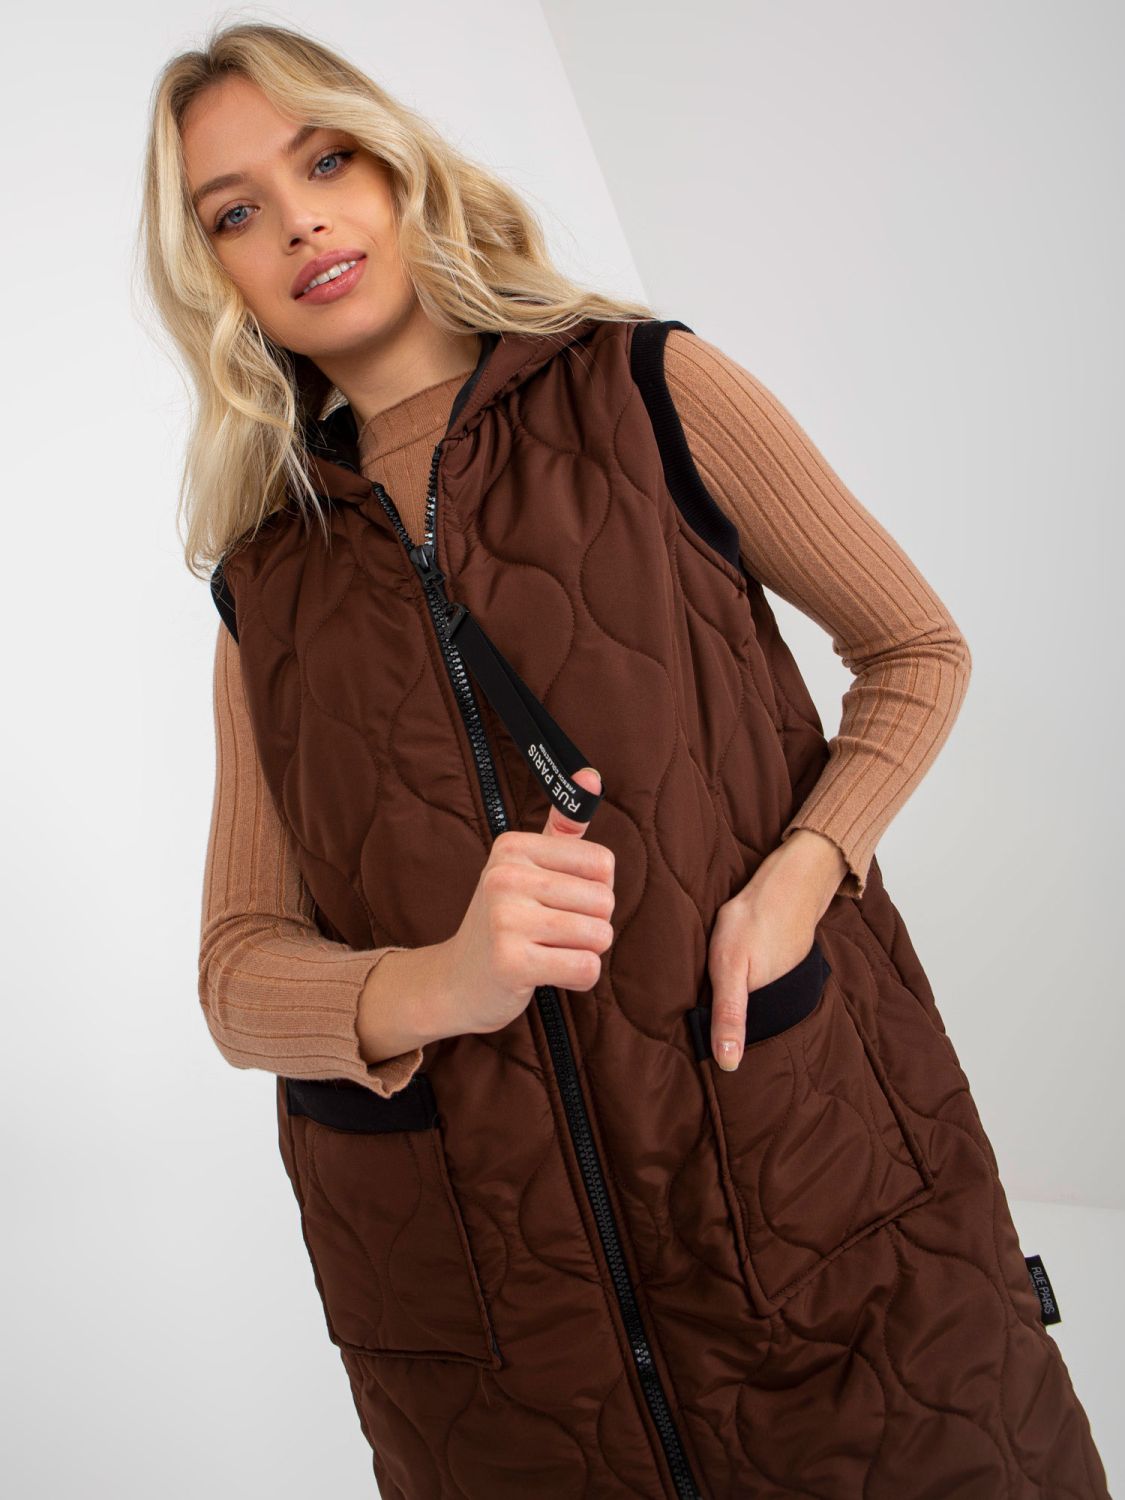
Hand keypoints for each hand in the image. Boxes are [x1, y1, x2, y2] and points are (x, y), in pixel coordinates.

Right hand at [435, 767, 614, 1036]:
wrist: (456, 981)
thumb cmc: (504, 921)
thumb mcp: (527, 868)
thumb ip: (562, 827)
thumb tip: (591, 776)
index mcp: (513, 847)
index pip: (602, 864)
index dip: (595, 890)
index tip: (559, 902)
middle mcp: (506, 876)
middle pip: (604, 902)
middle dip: (591, 926)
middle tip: (551, 934)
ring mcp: (505, 919)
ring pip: (599, 936)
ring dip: (584, 953)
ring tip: (548, 951)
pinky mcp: (511, 962)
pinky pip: (585, 968)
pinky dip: (578, 977)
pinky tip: (547, 974)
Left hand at [707, 829, 845, 1070]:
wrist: (786, 884)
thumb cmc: (752, 924)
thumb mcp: (729, 969)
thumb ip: (728, 1015)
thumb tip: (728, 1064)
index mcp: (770, 1010)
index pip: (745, 1046)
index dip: (725, 1050)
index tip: (706, 1060)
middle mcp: (784, 1004)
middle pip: (753, 1029)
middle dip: (731, 1032)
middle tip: (705, 1025)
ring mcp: (787, 986)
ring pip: (758, 1009)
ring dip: (740, 1009)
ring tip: (715, 1007)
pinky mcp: (786, 971)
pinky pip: (765, 990)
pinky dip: (752, 989)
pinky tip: (738, 980)